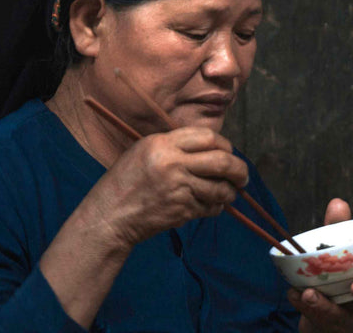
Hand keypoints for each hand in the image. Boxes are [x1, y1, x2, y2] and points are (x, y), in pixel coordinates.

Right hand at [85, 127, 248, 247]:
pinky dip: (215, 207)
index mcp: (163, 144)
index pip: (208, 137)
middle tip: (243, 177)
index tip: (229, 153)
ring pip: (220, 188)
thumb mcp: (144, 150)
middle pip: (222, 161)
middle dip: (239, 170)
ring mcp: (178, 188)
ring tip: (229, 194)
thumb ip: (176, 146)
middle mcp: (172, 163)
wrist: (110, 215)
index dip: (225, 145)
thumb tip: (214, 148)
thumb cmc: (126, 181)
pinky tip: (210, 206)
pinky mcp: (181, 210)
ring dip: (230, 193)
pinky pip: (210, 207)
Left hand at [291, 199, 352, 332]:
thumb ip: (340, 229)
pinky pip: (313, 318)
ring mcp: (345, 318)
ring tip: (310, 293)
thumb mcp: (340, 251)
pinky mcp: (326, 325)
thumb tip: (338, 202)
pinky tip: (292, 293)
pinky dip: (302, 305)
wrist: (324, 312)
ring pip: (339, 316)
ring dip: (325, 306)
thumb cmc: (339, 275)